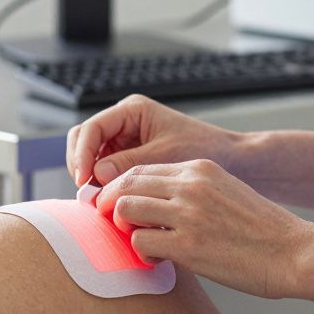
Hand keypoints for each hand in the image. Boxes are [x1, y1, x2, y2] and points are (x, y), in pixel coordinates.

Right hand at [66, 94, 243, 185]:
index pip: (91, 128)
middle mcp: (124, 123)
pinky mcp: (130, 160)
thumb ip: (129, 164)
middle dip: (80, 165)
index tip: (84, 179)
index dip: (82, 154)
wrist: (233, 160)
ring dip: (90, 178)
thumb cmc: (204, 149)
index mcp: (132, 110)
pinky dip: (103, 185)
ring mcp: (125, 142)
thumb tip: (95, 175)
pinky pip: (106, 171)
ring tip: (97, 202)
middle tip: (86, 193)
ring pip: (91, 158)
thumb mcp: (165, 156)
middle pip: (84, 141)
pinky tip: (110, 202)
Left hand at [95, 159, 310, 298]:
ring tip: (142, 241)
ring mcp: (188, 213)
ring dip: (126, 228)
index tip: (117, 205)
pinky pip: (140, 242)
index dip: (122, 187)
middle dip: (112, 204)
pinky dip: (141, 253)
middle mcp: (190, 185)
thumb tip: (155, 204)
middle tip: (115, 224)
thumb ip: (192, 191)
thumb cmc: (263, 230)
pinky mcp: (188, 245)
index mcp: (200, 168)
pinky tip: (158, 258)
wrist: (295, 252)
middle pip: (126, 184)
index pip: (141, 168)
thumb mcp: (226, 191)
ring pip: (127, 209)